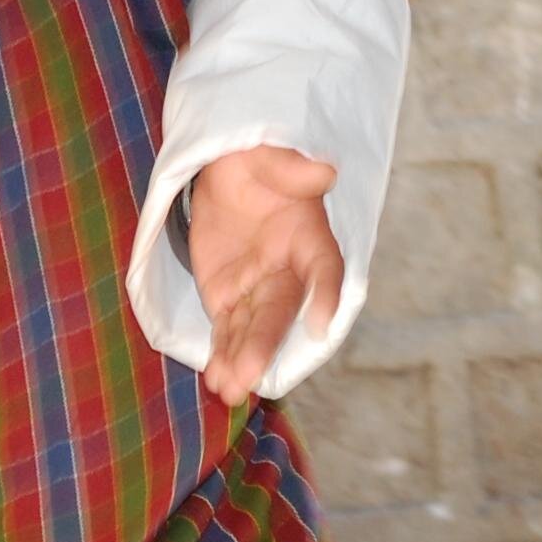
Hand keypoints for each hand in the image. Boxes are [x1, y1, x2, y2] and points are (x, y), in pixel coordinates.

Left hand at [188, 144, 342, 407]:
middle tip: (250, 375)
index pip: (324, 266)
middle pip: (281, 310)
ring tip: (229, 389)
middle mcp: (288, 270)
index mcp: (308, 234)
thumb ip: (291, 166)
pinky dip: (222, 354)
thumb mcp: (271, 152)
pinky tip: (216, 381)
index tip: (320, 323)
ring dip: (242, 360)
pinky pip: (226, 329)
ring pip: (252, 328)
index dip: (325, 294)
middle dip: (265, 343)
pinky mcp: (226, 296)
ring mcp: (257, 287)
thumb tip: (322, 170)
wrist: (227, 170)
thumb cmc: (258, 157)